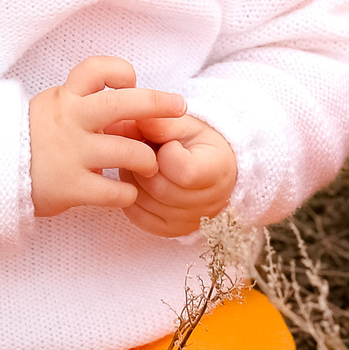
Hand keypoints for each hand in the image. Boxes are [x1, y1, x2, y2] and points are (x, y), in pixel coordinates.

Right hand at [30, 56, 188, 218]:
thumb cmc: (30, 140)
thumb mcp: (49, 107)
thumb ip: (79, 100)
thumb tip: (122, 91)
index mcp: (65, 98)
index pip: (96, 69)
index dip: (120, 71)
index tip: (131, 82)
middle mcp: (71, 120)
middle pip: (123, 104)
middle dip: (158, 104)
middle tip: (180, 108)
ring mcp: (72, 154)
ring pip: (129, 152)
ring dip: (147, 160)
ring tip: (149, 166)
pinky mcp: (70, 187)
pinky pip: (115, 192)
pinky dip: (128, 194)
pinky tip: (127, 195)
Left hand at [121, 114, 236, 237]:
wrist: (207, 166)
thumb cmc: (195, 142)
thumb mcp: (183, 124)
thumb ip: (161, 122)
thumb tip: (136, 117)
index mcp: (218, 170)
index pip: (183, 171)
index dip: (168, 152)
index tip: (171, 144)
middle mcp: (208, 203)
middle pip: (158, 187)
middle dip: (143, 164)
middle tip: (146, 150)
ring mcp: (189, 222)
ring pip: (143, 201)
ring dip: (133, 177)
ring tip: (142, 163)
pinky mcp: (170, 231)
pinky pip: (136, 216)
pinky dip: (130, 196)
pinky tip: (139, 181)